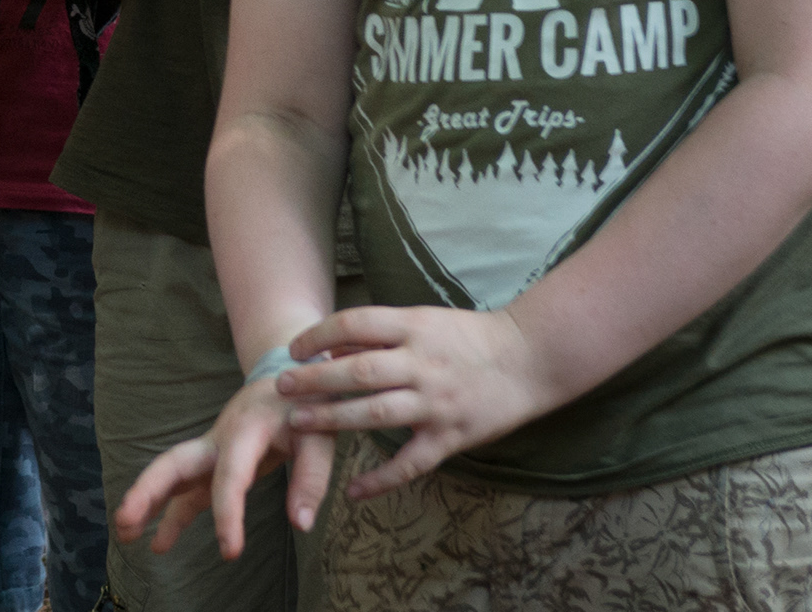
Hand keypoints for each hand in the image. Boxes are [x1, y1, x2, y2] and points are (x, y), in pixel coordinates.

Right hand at [113, 361, 329, 560]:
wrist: (290, 377)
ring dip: (146, 503)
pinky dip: (170, 514)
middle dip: (148, 492)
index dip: (228, 514)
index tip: (230, 552)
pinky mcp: (213, 464)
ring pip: (171, 475)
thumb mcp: (320, 436)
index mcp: (246, 430)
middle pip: (174, 463)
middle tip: (124, 521)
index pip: (230, 476)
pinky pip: (186, 491)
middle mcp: (219, 439)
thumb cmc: (306, 407)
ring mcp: (211, 451)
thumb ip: (312, 478)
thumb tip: (300, 523)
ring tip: (123, 535)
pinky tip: (159, 544)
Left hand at [276, 303, 564, 501]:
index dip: (319, 334)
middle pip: (359, 371)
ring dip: (333, 419)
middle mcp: (423, 364)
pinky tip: (353, 490)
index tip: (293, 347)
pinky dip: (380, 479)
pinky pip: (410, 463)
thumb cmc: (470, 338)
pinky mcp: (451, 436)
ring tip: (298, 423)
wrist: (530, 358)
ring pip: (376, 414)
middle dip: (315, 379)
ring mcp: (437, 403)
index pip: (356, 324)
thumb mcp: (426, 321)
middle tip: (281, 386)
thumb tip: (331, 347)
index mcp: (416, 328)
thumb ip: (382, 335)